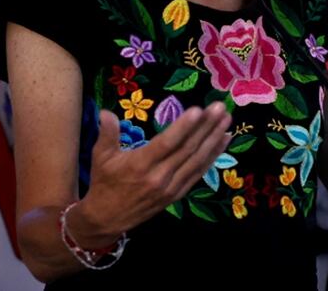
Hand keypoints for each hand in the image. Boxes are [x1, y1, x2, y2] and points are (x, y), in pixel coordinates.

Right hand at [66, 102, 231, 247]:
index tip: (198, 110)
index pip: (166, 143)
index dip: (183, 127)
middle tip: (220, 107)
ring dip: (214, 139)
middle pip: (187, 149)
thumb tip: (106, 111)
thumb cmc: (104, 183)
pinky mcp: (178, 194)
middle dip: (206, 127)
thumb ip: (107, 133)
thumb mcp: (100, 157)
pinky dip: (213, 156)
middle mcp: (159, 177)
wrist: (106, 220)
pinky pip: (198, 172)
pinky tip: (224, 140)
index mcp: (140, 165)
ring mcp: (171, 187)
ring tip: (226, 119)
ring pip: (197, 160)